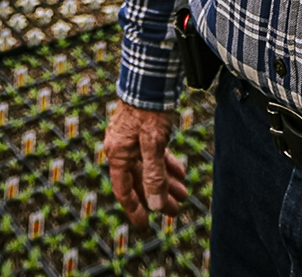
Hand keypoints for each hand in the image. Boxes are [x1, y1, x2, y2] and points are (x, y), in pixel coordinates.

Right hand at [102, 99, 189, 226]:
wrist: (150, 76)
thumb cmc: (149, 109)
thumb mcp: (153, 144)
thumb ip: (153, 175)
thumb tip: (155, 205)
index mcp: (117, 153)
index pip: (123, 190)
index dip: (135, 209)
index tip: (146, 226)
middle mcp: (121, 148)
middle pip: (139, 180)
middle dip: (158, 197)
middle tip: (175, 211)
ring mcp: (132, 139)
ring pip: (148, 168)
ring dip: (165, 182)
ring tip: (183, 195)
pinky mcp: (143, 130)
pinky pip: (154, 154)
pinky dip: (166, 165)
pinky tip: (180, 173)